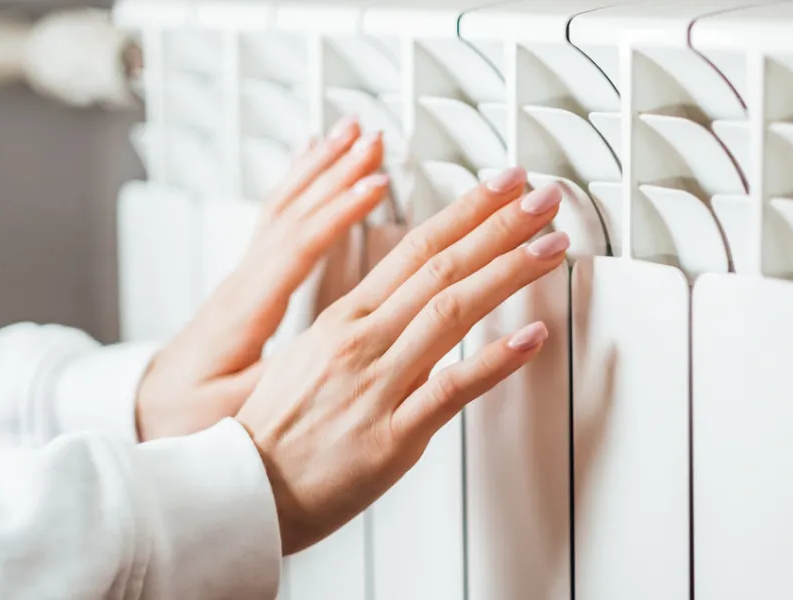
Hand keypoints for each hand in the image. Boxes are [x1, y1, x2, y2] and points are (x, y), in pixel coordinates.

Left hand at [136, 116, 386, 440]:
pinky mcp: (250, 280)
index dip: (338, 212)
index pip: (297, 247)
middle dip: (336, 171)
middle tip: (374, 140)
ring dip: (320, 165)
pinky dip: (300, 181)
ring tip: (352, 133)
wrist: (147, 410)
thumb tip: (329, 358)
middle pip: (293, 211)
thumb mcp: (234, 412)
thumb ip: (280, 383)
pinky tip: (314, 159)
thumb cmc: (187, 414)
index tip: (375, 186)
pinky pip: (278, 217)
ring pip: (284, 205)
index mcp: (245, 312)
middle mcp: (243, 283)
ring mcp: (245, 276)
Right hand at [236, 169, 568, 553]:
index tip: (503, 184)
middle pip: (440, 267)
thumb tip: (406, 302)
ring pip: (450, 313)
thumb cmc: (278, 432)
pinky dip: (496, 360)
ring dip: (508, 273)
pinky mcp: (392, 436)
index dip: (466, 211)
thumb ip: (363, 325)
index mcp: (345, 319)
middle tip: (543, 197)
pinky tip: (533, 338)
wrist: (241, 495)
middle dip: (498, 226)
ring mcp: (377, 386)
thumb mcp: (311, 356)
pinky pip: (450, 389)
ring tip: (551, 247)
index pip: (415, 247)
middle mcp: (362, 342)